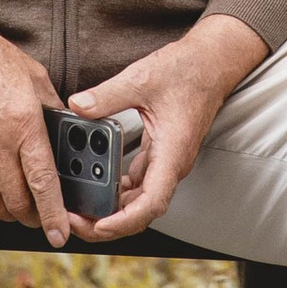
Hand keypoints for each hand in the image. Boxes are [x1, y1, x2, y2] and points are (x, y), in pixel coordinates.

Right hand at [0, 16, 71, 242]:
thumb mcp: (34, 77)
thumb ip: (52, 108)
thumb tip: (67, 131)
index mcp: (23, 125)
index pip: (42, 182)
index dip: (53, 214)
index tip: (60, 233)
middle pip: (17, 203)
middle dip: (34, 219)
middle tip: (45, 218)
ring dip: (11, 214)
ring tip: (23, 208)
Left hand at [64, 14, 266, 243]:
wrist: (213, 62)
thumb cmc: (188, 70)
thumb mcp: (142, 78)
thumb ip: (108, 95)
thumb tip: (77, 106)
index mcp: (172, 153)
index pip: (152, 203)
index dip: (124, 220)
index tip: (98, 225)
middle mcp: (172, 165)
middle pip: (141, 212)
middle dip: (107, 223)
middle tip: (73, 219)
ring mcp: (167, 162)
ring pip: (139, 200)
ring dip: (111, 209)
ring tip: (78, 207)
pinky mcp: (161, 155)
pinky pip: (139, 183)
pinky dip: (117, 188)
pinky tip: (95, 181)